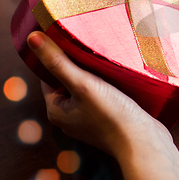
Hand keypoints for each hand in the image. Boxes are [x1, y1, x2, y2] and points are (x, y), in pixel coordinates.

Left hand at [27, 32, 178, 179]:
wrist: (143, 141)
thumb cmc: (111, 115)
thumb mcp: (83, 83)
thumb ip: (58, 62)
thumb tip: (33, 38)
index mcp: (56, 110)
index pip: (49, 75)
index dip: (60, 58)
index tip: (74, 43)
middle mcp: (70, 116)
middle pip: (69, 81)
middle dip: (82, 66)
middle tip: (94, 51)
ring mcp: (89, 120)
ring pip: (88, 88)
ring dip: (98, 76)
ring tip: (109, 64)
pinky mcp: (108, 120)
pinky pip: (102, 97)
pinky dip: (109, 86)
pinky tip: (120, 79)